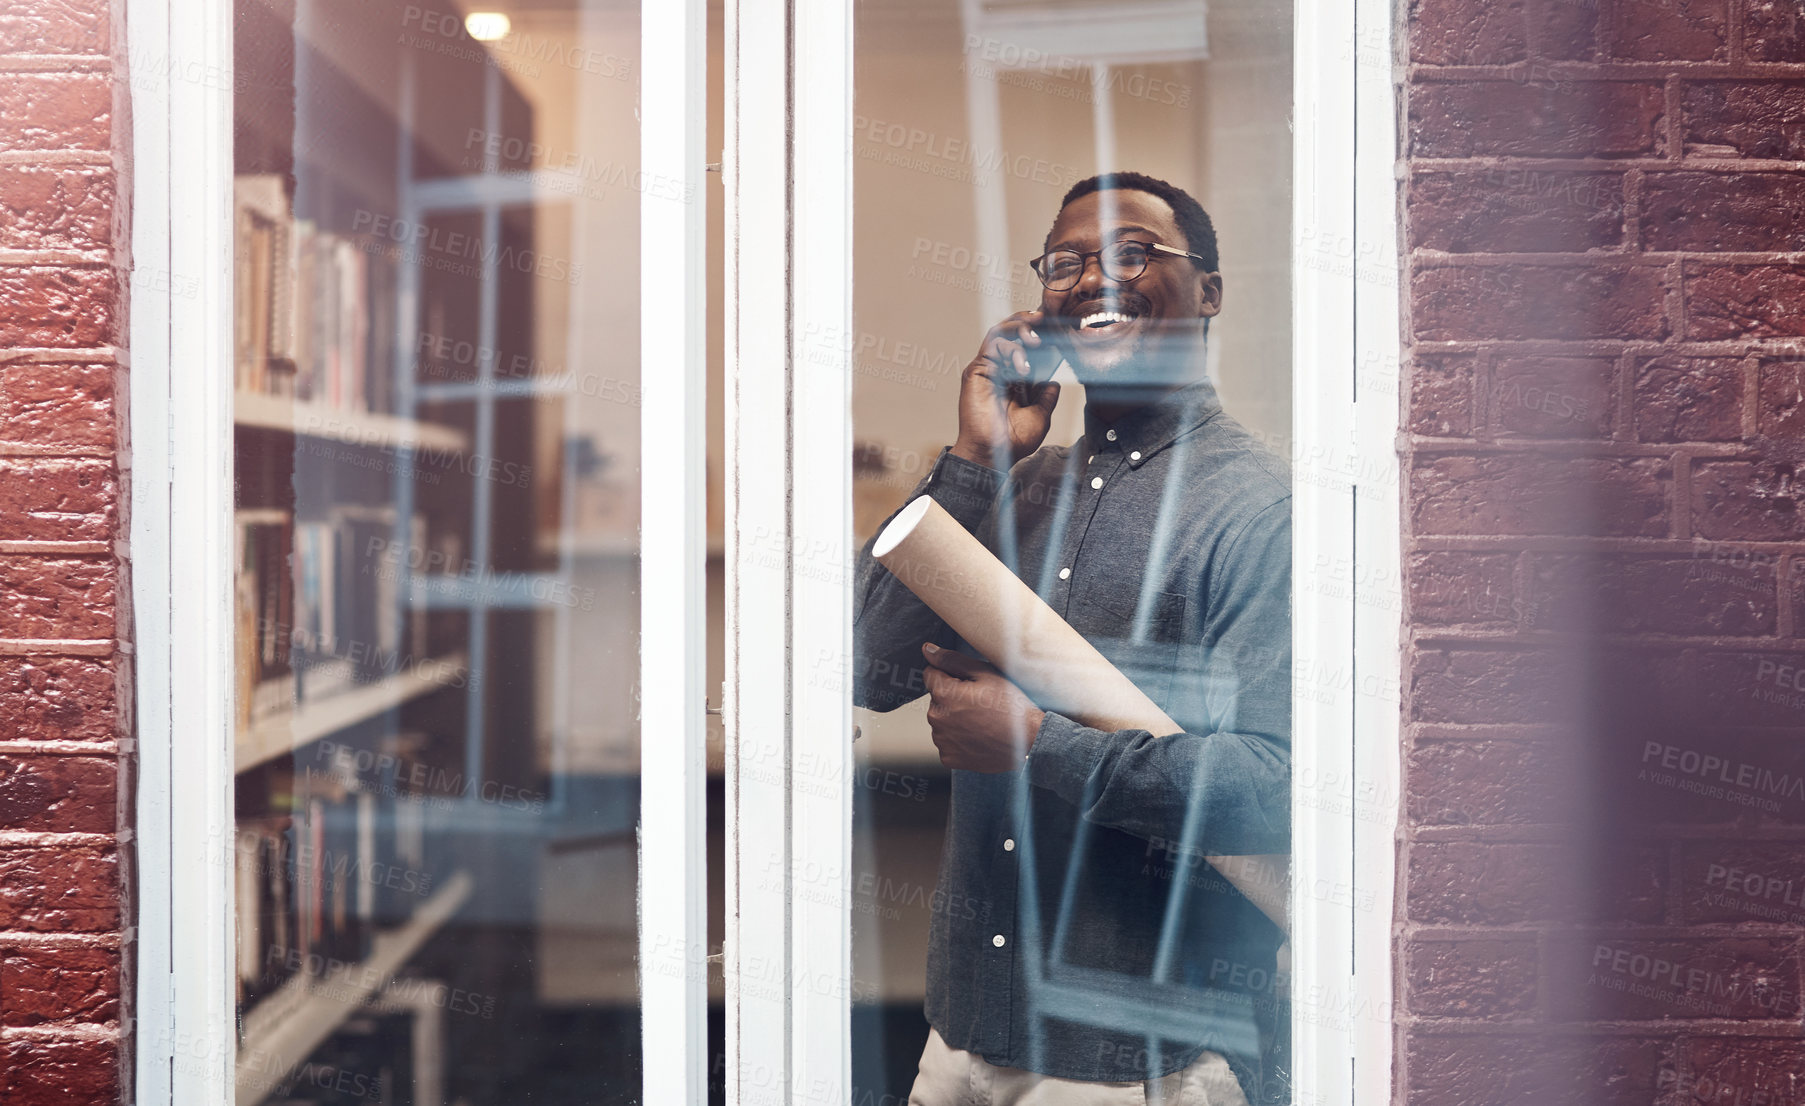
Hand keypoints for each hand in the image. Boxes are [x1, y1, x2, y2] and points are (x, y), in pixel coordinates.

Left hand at [920, 642, 1045, 771]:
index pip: (930, 674)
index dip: (950, 675)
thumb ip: (951, 660)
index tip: (969, 684)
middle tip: (980, 704)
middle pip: (936, 699)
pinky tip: (978, 736)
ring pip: (942, 720)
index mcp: (943, 694)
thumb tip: (927, 650)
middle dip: (952, 698)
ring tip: (982, 721)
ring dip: (954, 718)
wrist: (1029, 741)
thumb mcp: (985, 674)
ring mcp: (942, 740)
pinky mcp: (948, 758)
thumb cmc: (1011, 706)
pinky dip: (959, 738)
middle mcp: (937, 718)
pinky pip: (947, 741)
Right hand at [950, 309, 1061, 468]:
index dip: (1038, 333)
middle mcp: (1000, 370)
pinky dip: (1009, 346)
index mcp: (1014, 380)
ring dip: (1019, 329)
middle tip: (1044, 321)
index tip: (1056, 325)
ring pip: (1000, 332)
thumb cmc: (1013, 441)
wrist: (993, 454)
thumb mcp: (1041, 415)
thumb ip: (1047, 395)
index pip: (1026, 347)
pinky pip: (991, 344)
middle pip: (1012, 333)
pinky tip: (1022, 363)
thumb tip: (1055, 379)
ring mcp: (987, 368)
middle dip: (1028, 322)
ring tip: (1035, 339)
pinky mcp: (976, 370)